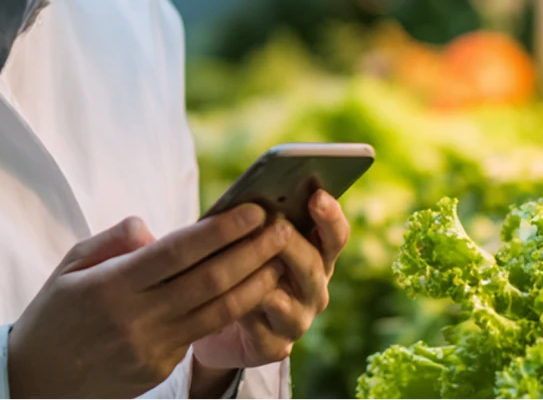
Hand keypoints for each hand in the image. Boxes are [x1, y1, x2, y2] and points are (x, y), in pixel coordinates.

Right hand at [7, 204, 292, 399]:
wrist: (34, 384)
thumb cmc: (52, 316)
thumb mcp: (69, 266)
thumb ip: (113, 241)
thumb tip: (153, 229)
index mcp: (112, 285)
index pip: (179, 251)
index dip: (221, 229)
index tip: (252, 209)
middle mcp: (137, 318)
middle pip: (209, 280)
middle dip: (252, 251)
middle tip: (282, 228)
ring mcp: (152, 348)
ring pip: (217, 312)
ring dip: (254, 283)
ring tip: (279, 260)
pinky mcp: (159, 369)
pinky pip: (200, 333)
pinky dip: (230, 310)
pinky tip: (249, 290)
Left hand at [192, 190, 350, 369]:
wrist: (209, 316)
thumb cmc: (231, 264)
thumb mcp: (243, 238)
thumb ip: (254, 221)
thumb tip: (251, 196)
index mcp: (315, 256)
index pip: (333, 236)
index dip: (329, 216)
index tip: (317, 195)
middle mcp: (313, 290)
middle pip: (314, 266)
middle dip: (294, 244)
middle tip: (278, 223)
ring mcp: (296, 321)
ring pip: (292, 304)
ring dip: (272, 281)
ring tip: (260, 264)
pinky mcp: (273, 348)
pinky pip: (265, 333)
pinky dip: (251, 318)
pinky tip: (238, 306)